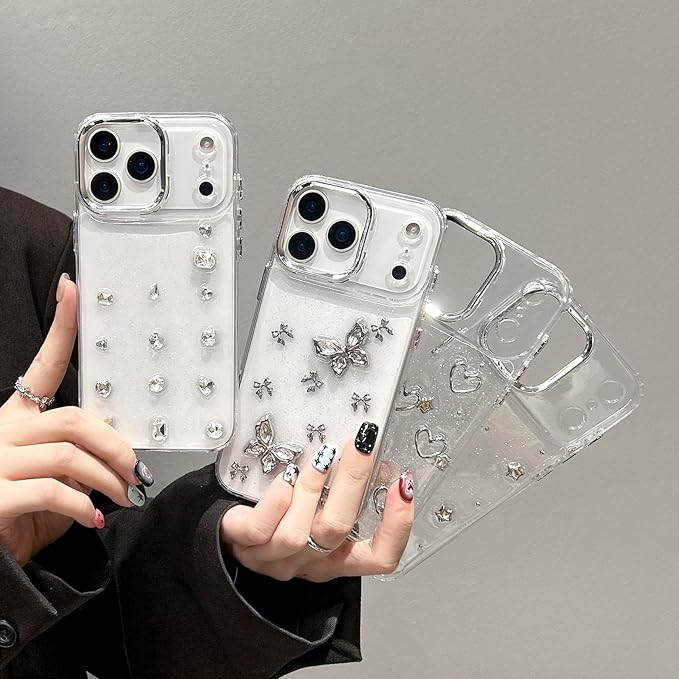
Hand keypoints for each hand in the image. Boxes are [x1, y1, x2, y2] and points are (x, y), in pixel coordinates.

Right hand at [0, 274, 146, 565]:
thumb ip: (78, 459)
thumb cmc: (16, 512)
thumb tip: (123, 456)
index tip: (71, 289)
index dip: (60, 328)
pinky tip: (91, 516)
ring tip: (123, 496)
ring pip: (69, 453)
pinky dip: (82, 505)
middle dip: (115, 444)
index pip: (42, 367)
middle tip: (137, 470)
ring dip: (107, 477)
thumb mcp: (50, 478)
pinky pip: (53, 491)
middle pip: (74, 419)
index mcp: (16, 418)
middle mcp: (3, 431)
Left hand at [220, 423, 413, 581]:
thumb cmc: (283, 515)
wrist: (230, 532)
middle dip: (352, 480)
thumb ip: (347, 491)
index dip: (396, 527)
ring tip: (320, 457)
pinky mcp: (245, 545)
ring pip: (299, 532)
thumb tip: (374, 458)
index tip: (404, 486)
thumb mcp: (321, 506)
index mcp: (338, 556)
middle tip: (361, 443)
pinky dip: (276, 500)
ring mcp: (275, 558)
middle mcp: (310, 561)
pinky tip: (285, 478)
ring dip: (312, 488)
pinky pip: (261, 528)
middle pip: (337, 530)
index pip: (379, 558)